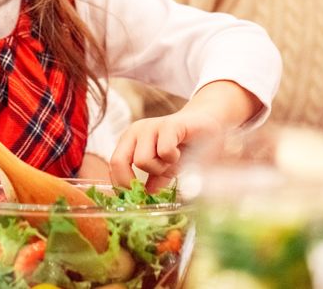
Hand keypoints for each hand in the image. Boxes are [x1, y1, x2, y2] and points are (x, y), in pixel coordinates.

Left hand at [109, 104, 224, 192]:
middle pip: (118, 162)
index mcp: (130, 141)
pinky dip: (173, 159)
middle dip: (134, 180)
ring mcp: (151, 126)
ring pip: (141, 160)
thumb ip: (154, 181)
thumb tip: (144, 198)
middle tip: (153, 184)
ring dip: (160, 168)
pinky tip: (180, 152)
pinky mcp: (169, 124)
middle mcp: (135, 131)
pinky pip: (163, 151)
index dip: (122, 185)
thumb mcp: (166, 168)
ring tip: (172, 161)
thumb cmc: (185, 147)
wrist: (209, 125)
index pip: (113, 165)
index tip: (138, 198)